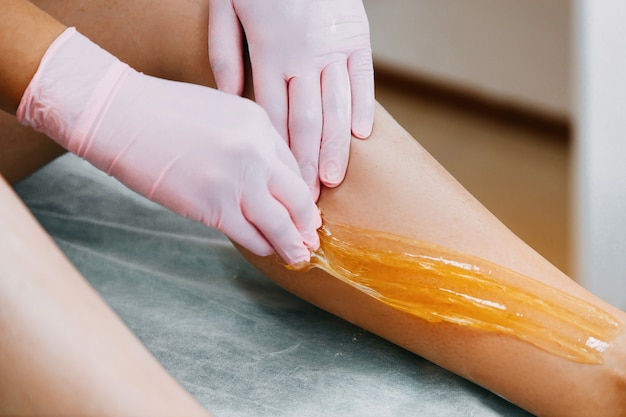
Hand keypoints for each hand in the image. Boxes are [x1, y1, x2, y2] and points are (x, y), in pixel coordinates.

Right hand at [17, 28, 320, 264]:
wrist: (121, 116)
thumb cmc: (164, 112)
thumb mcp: (221, 112)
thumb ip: (250, 140)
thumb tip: (267, 177)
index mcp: (260, 124)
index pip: (294, 166)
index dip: (301, 192)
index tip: (306, 209)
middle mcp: (256, 152)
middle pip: (297, 197)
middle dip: (307, 222)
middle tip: (312, 237)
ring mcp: (237, 180)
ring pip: (279, 223)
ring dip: (292, 244)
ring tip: (299, 256)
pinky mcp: (214, 206)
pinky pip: (250, 234)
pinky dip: (264, 246)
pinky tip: (269, 251)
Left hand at [208, 0, 374, 198]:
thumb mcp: (224, 7)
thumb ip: (225, 55)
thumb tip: (232, 99)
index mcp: (270, 53)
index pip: (275, 118)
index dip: (279, 155)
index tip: (280, 184)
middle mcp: (304, 57)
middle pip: (306, 122)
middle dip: (307, 163)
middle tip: (307, 198)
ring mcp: (334, 47)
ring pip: (336, 107)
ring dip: (335, 147)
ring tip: (333, 179)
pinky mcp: (358, 35)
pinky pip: (364, 78)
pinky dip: (363, 108)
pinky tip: (362, 137)